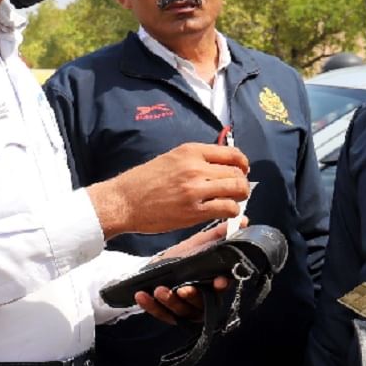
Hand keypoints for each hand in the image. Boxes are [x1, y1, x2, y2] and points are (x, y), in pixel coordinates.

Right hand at [88, 143, 250, 237]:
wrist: (123, 201)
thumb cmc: (143, 182)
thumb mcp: (170, 159)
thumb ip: (195, 160)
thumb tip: (221, 167)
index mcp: (190, 151)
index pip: (232, 154)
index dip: (242, 164)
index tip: (242, 172)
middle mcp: (195, 167)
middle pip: (237, 173)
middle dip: (242, 183)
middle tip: (237, 192)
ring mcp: (195, 189)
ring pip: (237, 190)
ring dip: (240, 198)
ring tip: (233, 202)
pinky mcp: (194, 211)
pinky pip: (227, 208)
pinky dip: (232, 212)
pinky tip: (224, 213)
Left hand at [134, 221, 239, 324]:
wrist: (157, 267)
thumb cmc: (184, 256)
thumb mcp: (200, 243)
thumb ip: (219, 234)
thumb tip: (243, 221)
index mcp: (213, 283)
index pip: (222, 286)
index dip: (222, 285)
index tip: (219, 282)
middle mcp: (202, 299)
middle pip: (201, 303)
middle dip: (192, 296)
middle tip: (183, 289)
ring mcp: (184, 309)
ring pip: (181, 311)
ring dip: (170, 302)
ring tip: (159, 290)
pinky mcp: (166, 313)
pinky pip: (159, 313)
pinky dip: (150, 306)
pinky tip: (141, 295)